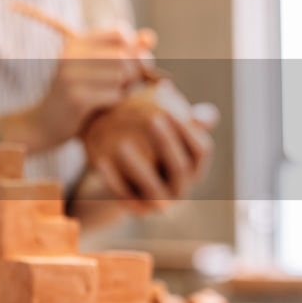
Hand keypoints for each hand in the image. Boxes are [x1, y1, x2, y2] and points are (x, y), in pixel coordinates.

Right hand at [6, 25, 156, 153]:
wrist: (43, 124)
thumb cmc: (75, 94)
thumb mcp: (95, 67)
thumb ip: (124, 50)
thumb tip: (150, 38)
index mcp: (75, 42)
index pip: (120, 32)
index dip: (132, 48)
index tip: (126, 63)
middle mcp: (71, 55)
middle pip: (124, 56)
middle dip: (133, 72)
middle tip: (125, 85)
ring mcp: (71, 77)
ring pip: (122, 76)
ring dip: (124, 89)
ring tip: (112, 95)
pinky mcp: (76, 99)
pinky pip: (114, 96)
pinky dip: (116, 103)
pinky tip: (103, 107)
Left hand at [91, 103, 217, 210]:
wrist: (125, 182)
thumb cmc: (146, 145)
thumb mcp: (160, 129)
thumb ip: (173, 113)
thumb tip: (175, 90)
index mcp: (194, 167)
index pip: (202, 149)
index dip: (190, 130)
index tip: (170, 108)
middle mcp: (182, 188)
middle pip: (180, 167)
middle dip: (168, 144)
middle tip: (151, 119)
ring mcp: (161, 204)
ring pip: (153, 189)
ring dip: (138, 167)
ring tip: (121, 145)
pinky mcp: (138, 212)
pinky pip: (125, 197)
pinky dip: (113, 180)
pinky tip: (100, 161)